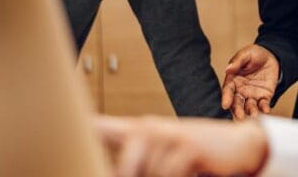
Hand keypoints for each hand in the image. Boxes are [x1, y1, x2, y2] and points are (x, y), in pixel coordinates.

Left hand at [95, 114, 267, 176]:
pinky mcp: (186, 145)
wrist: (238, 147)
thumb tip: (117, 173)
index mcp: (138, 132)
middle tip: (172, 168)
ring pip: (148, 176)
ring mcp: (167, 134)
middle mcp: (148, 128)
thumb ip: (136, 165)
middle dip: (132, 174)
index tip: (60, 124)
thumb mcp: (161, 162)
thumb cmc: (194, 158)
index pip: (99, 128)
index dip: (80, 129)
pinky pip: (168, 175)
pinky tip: (193, 169)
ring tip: (183, 169)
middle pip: (124, 170)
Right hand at [222, 44, 279, 119]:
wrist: (271, 56)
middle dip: (237, 110)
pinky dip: (264, 108)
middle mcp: (241, 90)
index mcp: (233, 80)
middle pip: (237, 103)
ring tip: (254, 115)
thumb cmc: (255, 54)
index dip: (226, 98)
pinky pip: (263, 105)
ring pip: (249, 107)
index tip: (225, 104)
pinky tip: (266, 110)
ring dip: (251, 112)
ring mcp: (252, 95)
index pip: (228, 91)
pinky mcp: (264, 97)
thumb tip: (228, 69)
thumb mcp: (246, 54)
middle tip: (240, 116)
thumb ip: (238, 61)